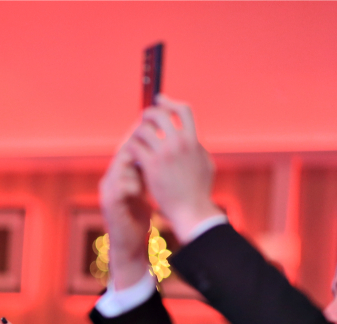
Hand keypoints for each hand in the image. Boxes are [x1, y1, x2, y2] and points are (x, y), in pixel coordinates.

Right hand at [99, 142, 152, 289]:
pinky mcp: (109, 204)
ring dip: (136, 166)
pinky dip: (132, 184)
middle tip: (158, 145)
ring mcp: (107, 192)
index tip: (160, 135)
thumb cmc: (136, 217)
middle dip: (140, 148)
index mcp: (116, 175)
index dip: (142, 141)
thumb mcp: (141, 190)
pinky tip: (141, 188)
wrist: (127, 244)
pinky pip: (120, 186)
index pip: (127, 150)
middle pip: (122, 154)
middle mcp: (109, 180)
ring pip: (120, 167)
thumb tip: (161, 152)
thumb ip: (145, 173)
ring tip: (151, 167)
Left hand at [128, 95, 218, 241]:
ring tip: (135, 140)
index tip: (160, 99)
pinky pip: (134, 147)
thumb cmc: (199, 191)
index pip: (183, 110)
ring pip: (143, 130)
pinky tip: (131, 155)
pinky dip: (131, 148)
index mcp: (193, 140)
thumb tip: (194, 139)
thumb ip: (198, 148)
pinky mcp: (151, 166)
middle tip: (142, 120)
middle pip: (159, 114)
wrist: (191, 210)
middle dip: (148, 114)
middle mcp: (179, 143)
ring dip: (137, 133)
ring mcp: (164, 154)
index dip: (169, 102)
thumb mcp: (206, 164)